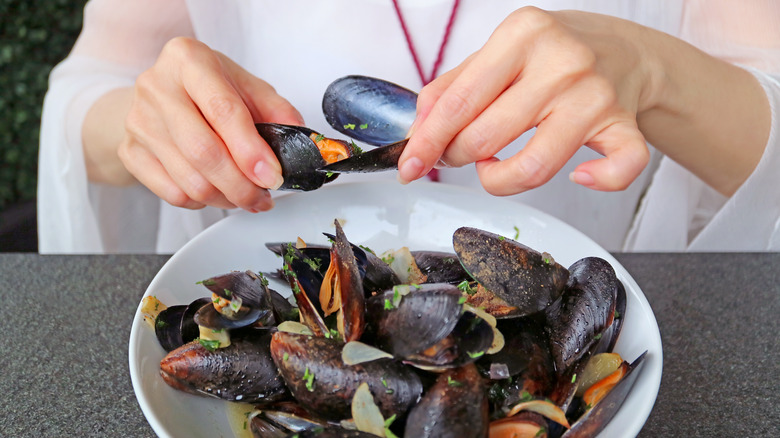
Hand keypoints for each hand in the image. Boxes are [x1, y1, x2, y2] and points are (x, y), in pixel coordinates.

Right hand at [118, 37, 302, 210]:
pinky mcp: (130, 152)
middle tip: (263, 197)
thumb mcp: (245, 86)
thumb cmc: (207, 88)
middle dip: (241, 185)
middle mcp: (157, 87)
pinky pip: (172, 193)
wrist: (160, 93)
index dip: (250, 150)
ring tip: (247, 197)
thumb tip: (302, 142)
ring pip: (189, 180)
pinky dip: (202, 202)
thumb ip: (276, 110)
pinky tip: (217, 193)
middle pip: (203, 152)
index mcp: (189, 60)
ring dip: (226, 199)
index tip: (272, 176)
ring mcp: (138, 121)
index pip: (223, 110)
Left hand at [397, 7, 652, 194]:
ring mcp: (595, 95)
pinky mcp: (624, 123)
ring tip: (494, 166)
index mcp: (522, 34)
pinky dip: (598, 181)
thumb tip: (418, 130)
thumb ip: (452, 88)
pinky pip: (618, 168)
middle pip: (486, 137)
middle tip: (459, 154)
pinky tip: (579, 175)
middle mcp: (562, 62)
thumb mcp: (498, 53)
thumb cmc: (552, 55)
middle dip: (459, 157)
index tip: (410, 166)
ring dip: (499, 180)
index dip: (427, 142)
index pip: (459, 102)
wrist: (625, 50)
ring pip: (534, 166)